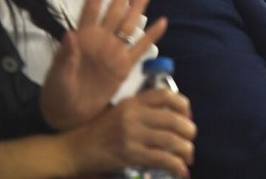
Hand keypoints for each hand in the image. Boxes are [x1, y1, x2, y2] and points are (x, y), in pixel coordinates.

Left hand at [41, 0, 168, 129]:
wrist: (68, 116)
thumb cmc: (58, 94)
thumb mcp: (58, 77)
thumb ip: (66, 56)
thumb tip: (70, 33)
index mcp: (83, 38)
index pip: (92, 7)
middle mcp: (101, 40)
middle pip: (115, 10)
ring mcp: (114, 52)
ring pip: (129, 23)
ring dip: (138, 5)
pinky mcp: (123, 67)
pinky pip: (140, 48)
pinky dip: (151, 35)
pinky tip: (162, 21)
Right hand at [63, 88, 195, 176]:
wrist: (75, 150)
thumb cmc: (99, 131)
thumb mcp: (120, 112)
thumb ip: (143, 110)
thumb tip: (174, 119)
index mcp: (133, 102)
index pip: (166, 96)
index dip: (183, 105)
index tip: (187, 115)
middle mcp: (134, 115)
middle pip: (173, 119)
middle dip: (189, 130)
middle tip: (190, 139)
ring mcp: (132, 135)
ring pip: (171, 140)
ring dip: (186, 149)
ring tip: (188, 156)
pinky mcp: (130, 154)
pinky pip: (161, 158)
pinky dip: (175, 165)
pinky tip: (181, 170)